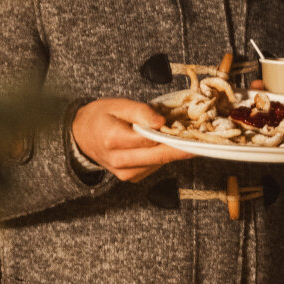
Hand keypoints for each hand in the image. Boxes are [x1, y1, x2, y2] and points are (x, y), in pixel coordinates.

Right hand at [71, 98, 193, 182]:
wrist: (81, 137)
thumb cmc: (100, 117)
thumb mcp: (117, 105)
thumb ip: (140, 112)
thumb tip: (162, 122)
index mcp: (113, 140)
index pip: (150, 139)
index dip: (172, 135)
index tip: (191, 130)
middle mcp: (119, 161)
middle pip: (159, 156)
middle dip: (182, 148)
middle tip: (202, 140)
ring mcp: (125, 173)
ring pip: (159, 163)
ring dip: (172, 151)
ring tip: (180, 136)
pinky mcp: (131, 178)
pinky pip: (154, 166)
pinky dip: (161, 155)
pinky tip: (161, 144)